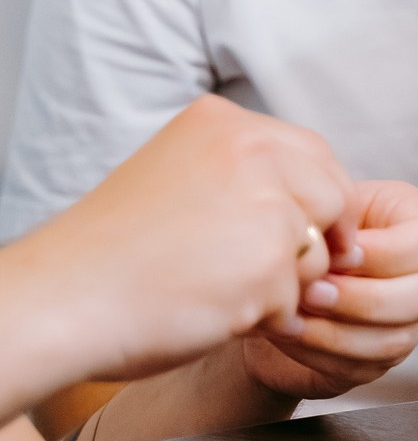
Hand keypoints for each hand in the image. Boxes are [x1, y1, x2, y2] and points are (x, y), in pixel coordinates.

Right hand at [17, 96, 358, 388]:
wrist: (62, 298)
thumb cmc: (113, 248)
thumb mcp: (181, 171)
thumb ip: (245, 171)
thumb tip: (318, 196)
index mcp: (227, 122)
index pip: (315, 152)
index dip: (323, 195)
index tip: (321, 227)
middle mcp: (252, 150)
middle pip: (333, 196)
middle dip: (320, 239)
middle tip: (287, 271)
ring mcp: (264, 204)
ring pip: (317, 252)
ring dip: (286, 283)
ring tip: (222, 289)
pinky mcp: (268, 262)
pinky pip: (293, 300)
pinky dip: (264, 318)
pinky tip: (214, 313)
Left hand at [242, 180, 417, 398]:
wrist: (294, 272)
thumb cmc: (318, 229)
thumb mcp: (328, 209)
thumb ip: (338, 221)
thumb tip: (339, 254)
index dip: (380, 254)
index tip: (336, 254)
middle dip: (361, 298)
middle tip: (312, 291)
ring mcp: (413, 319)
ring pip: (393, 339)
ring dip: (338, 331)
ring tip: (296, 315)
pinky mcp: (385, 358)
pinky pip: (363, 365)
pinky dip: (322, 353)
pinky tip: (294, 334)